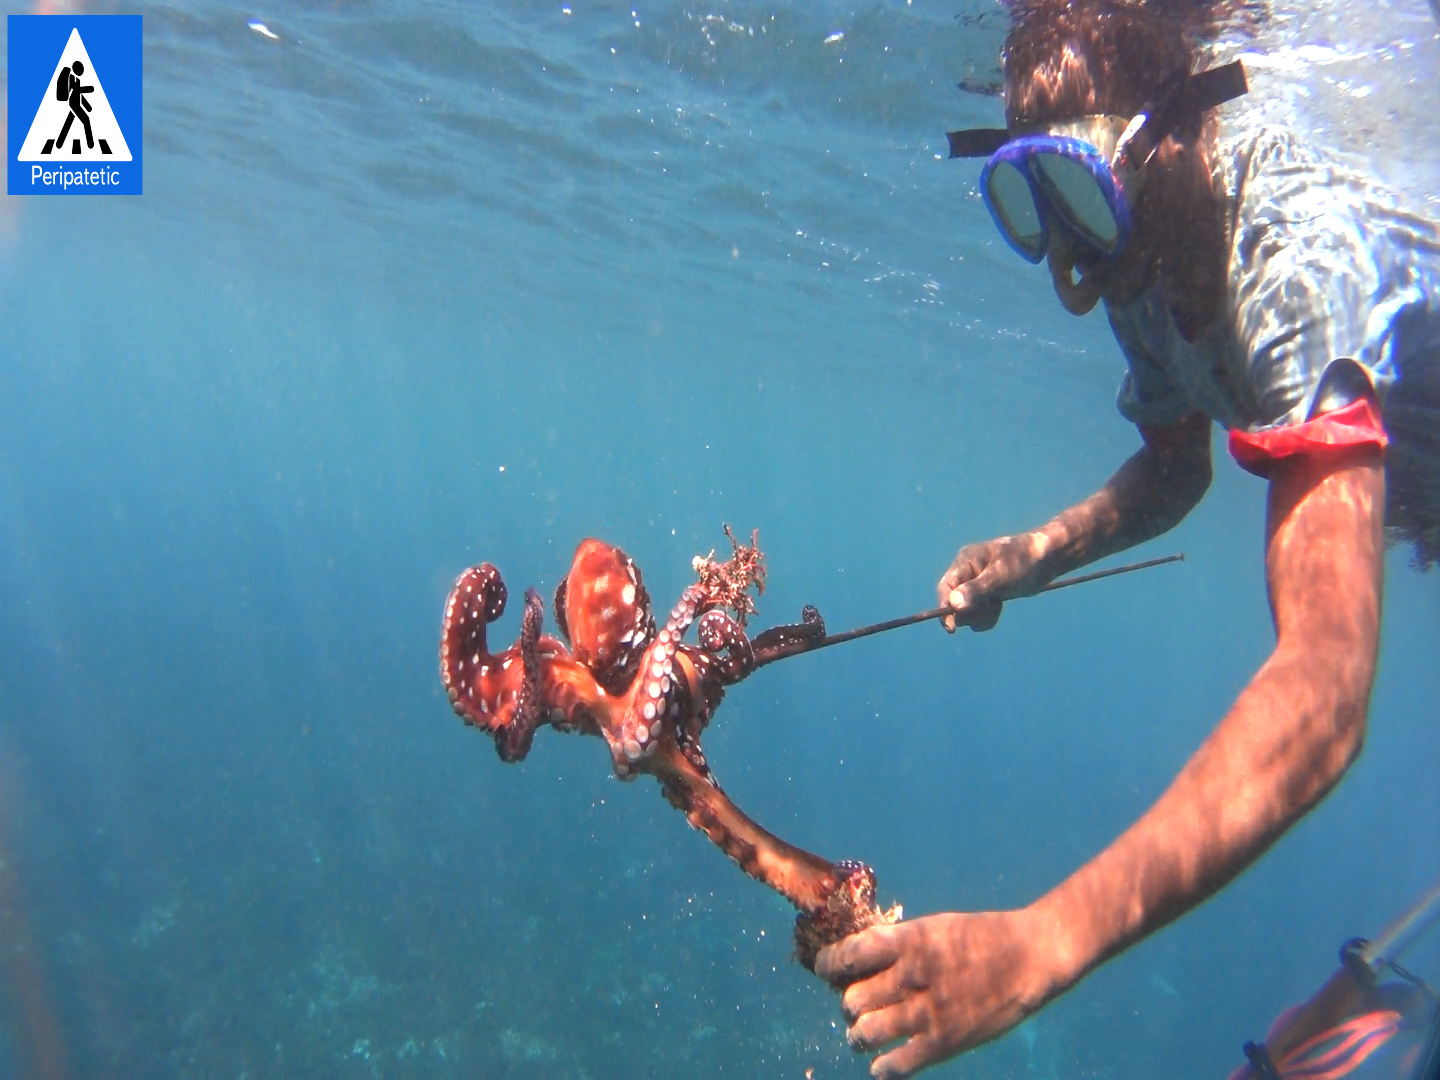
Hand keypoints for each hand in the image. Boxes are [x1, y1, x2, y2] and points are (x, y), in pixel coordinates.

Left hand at [815, 909, 1059, 1078]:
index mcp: (908, 940)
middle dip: (848, 1003)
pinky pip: (896, 1065)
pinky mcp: (944, 1043)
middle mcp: (912, 975)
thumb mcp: (934, 927)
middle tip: (855, 1004)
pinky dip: (881, 1068)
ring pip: (865, 1032)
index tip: (825, 969)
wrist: (1031, 956)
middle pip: (852, 998)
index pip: (848, 954)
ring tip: (861, 1034)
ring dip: (858, 1035)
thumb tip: (857, 960)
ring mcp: (928, 1012)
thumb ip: (898, 944)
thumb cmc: (981, 937)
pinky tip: (880, 1064)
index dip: (828, 964)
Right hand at [937, 533, 1051, 632]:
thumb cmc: (1024, 561)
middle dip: (971, 612)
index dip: (945, 609)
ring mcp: (976, 584)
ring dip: (981, 615)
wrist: (1048, 558)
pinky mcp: (986, 594)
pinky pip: (978, 613)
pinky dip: (987, 616)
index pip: (946, 589)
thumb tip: (953, 604)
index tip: (952, 629)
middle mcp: (967, 573)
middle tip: (992, 606)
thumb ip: (976, 590)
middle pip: (954, 604)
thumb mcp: (1000, 577)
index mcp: (965, 562)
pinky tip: (999, 606)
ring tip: (998, 605)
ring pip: (966, 612)